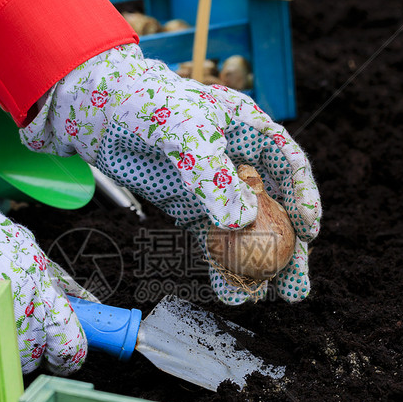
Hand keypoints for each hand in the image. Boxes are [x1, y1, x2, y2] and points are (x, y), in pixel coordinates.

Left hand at [19, 45, 320, 303]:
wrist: (91, 109)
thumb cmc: (142, 103)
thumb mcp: (183, 131)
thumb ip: (213, 175)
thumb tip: (242, 222)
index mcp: (246, 129)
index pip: (287, 165)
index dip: (303, 199)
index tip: (311, 233)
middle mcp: (235, 159)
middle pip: (273, 207)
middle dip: (288, 249)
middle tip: (296, 286)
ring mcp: (210, 186)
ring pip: (244, 231)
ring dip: (257, 265)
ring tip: (268, 298)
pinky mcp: (186, 206)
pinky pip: (211, 241)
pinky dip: (222, 266)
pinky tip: (231, 291)